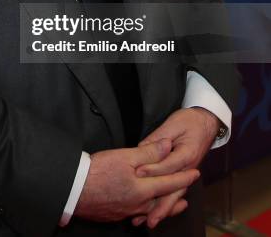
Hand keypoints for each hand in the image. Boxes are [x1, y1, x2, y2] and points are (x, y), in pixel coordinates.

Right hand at [74, 138, 199, 222]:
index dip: (183, 177)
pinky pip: (137, 213)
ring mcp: (125, 211)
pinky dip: (147, 211)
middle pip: (162, 201)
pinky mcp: (114, 214)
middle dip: (176, 197)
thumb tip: (167, 145)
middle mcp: (137, 204)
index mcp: (142, 189)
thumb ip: (148, 152)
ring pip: (150, 210)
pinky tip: (144, 209)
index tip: (196, 173)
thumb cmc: (97, 171)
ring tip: (173, 205)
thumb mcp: (125, 156)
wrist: (73, 190)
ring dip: (164, 206)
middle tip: (188, 194)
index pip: (168, 183)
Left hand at [131, 107, 219, 227]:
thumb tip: (143, 148)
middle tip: (148, 218)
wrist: (206, 123)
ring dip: (162, 210)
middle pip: (175, 190)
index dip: (153, 169)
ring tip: (148, 222)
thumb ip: (159, 137)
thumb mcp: (173, 124)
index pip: (168, 164)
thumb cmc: (189, 122)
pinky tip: (154, 213)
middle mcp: (189, 168)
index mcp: (187, 153)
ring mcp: (186, 174)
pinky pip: (174, 193)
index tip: (138, 173)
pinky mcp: (182, 176)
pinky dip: (165, 205)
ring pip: (175, 195)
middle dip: (161, 205)